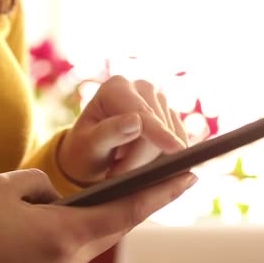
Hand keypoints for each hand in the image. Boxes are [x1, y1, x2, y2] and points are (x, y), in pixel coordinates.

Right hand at [0, 169, 196, 262]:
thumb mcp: (8, 186)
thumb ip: (44, 186)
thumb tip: (57, 198)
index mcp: (64, 234)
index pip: (127, 211)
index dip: (162, 192)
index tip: (189, 175)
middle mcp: (70, 261)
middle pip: (118, 226)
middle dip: (144, 201)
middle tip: (171, 176)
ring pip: (96, 237)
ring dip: (109, 215)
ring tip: (124, 191)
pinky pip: (74, 247)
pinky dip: (82, 228)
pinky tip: (77, 213)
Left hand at [58, 76, 188, 184]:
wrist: (91, 154)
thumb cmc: (84, 150)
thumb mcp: (89, 145)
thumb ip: (109, 133)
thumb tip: (136, 121)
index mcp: (116, 87)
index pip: (143, 114)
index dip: (159, 133)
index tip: (176, 150)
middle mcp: (142, 88)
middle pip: (159, 129)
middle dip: (141, 159)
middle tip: (115, 175)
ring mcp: (160, 102)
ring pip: (172, 139)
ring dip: (151, 163)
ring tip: (122, 170)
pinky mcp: (171, 118)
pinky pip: (179, 144)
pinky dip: (164, 161)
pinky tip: (142, 167)